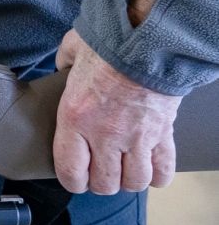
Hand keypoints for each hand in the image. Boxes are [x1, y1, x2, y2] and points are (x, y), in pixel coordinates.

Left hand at [52, 29, 180, 194]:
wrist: (147, 40)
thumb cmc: (108, 44)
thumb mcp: (70, 53)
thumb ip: (62, 65)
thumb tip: (61, 67)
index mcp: (75, 117)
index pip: (70, 172)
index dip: (72, 181)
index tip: (74, 177)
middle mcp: (105, 134)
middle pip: (105, 184)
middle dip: (100, 183)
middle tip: (99, 172)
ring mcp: (136, 137)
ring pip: (134, 182)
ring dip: (128, 180)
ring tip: (123, 170)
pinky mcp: (163, 134)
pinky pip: (163, 170)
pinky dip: (158, 175)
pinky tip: (150, 167)